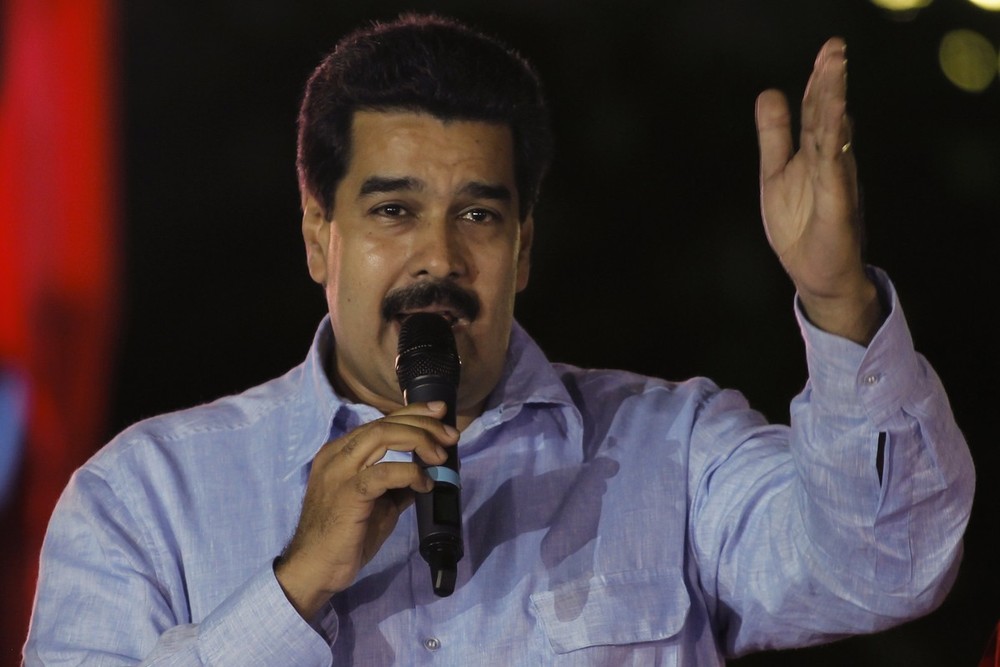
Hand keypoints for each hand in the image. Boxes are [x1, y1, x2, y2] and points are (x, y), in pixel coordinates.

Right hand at [274, 401, 457, 618]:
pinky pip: (383, 472)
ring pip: (382, 436)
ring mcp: (339, 471)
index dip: (412, 413)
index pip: (380, 422)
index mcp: (340, 453)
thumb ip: (398, 485)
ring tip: (440, 455)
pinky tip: (425, 483)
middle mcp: (336, 454)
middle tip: (450, 436)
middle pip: (384, 424)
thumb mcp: (379, 504)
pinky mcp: (347, 492)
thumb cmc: (346, 538)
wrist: (316, 569)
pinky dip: (410, 472)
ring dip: (418, 439)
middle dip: (423, 423)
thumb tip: (430, 472)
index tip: (440, 412)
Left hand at [756, 37, 881, 343]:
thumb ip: (774, 136)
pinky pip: (834, 167)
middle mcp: (832, 163)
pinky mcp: (837, 204)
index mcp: (817, 155)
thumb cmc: (800, 227)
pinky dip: (834, 141)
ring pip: (834, 135)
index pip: (819, 111)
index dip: (821, 82)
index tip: (828, 51)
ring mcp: (837, 182)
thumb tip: (769, 92)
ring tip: (835, 69)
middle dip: (831, 81)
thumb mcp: (776, 174)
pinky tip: (836, 117)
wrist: (818, 277)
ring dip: (834, 101)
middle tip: (834, 48)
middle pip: (830, 116)